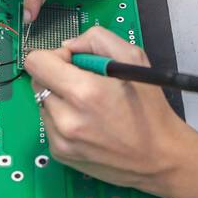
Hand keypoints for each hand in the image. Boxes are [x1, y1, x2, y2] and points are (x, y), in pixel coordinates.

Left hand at [23, 25, 192, 190]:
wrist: (160, 158)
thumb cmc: (150, 110)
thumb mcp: (134, 58)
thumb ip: (97, 40)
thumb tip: (68, 45)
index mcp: (83, 92)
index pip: (36, 62)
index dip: (54, 55)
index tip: (73, 62)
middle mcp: (66, 118)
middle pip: (37, 82)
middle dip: (57, 76)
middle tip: (85, 83)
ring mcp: (60, 140)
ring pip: (42, 103)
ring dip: (60, 99)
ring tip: (90, 107)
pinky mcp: (60, 154)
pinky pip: (49, 124)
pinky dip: (63, 119)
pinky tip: (88, 123)